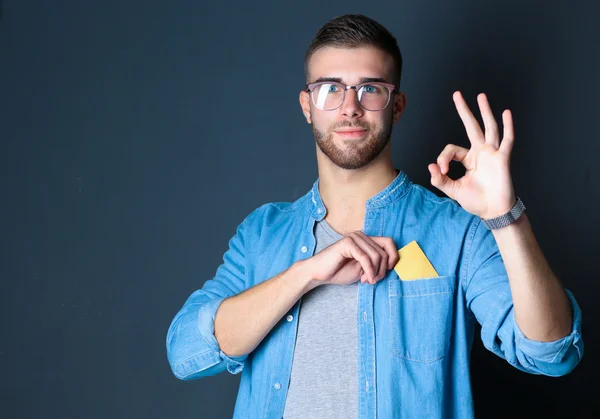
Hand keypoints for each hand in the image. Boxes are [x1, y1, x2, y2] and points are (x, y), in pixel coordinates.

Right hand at [302, 231, 398, 289]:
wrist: (319, 274)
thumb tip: (391, 264)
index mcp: (365, 239)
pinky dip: (369, 271)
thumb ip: (375, 263)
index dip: (393, 257)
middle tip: (373, 280)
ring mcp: (353, 237)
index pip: (389, 242)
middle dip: (382, 270)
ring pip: (376, 255)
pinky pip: (365, 258)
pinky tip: (364, 279)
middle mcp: (360, 235)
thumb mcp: (363, 268)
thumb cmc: (339, 271)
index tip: (386, 271)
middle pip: (383, 251)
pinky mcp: (347, 243)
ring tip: (367, 280)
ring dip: (375, 272)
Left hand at [428, 91, 516, 219]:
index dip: (443, 159)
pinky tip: (506, 113)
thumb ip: (440, 180)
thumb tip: (430, 166)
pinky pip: (507, 140)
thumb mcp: (453, 191)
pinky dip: (507, 127)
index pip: (451, 149)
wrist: (493, 211)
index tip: (441, 172)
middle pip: (471, 126)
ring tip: (480, 96)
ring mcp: (493, 154)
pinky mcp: (502, 159)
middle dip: (464, 110)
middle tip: (457, 94)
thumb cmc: (476, 201)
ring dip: (485, 112)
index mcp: (468, 159)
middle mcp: (481, 153)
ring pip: (489, 128)